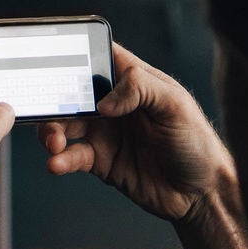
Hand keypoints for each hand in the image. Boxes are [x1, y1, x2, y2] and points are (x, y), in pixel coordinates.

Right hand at [38, 44, 233, 225]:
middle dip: (55, 99)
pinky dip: (60, 159)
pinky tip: (57, 163)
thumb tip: (104, 101)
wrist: (200, 194)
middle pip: (72, 92)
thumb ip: (141, 89)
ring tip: (54, 143)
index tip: (52, 60)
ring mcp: (105, 134)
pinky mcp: (101, 162)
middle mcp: (115, 105)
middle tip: (47, 111)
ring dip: (52, 131)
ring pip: (65, 125)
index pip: (99, 58)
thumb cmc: (197, 142)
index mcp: (134, 82)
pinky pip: (72, 156)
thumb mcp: (176, 105)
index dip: (76, 54)